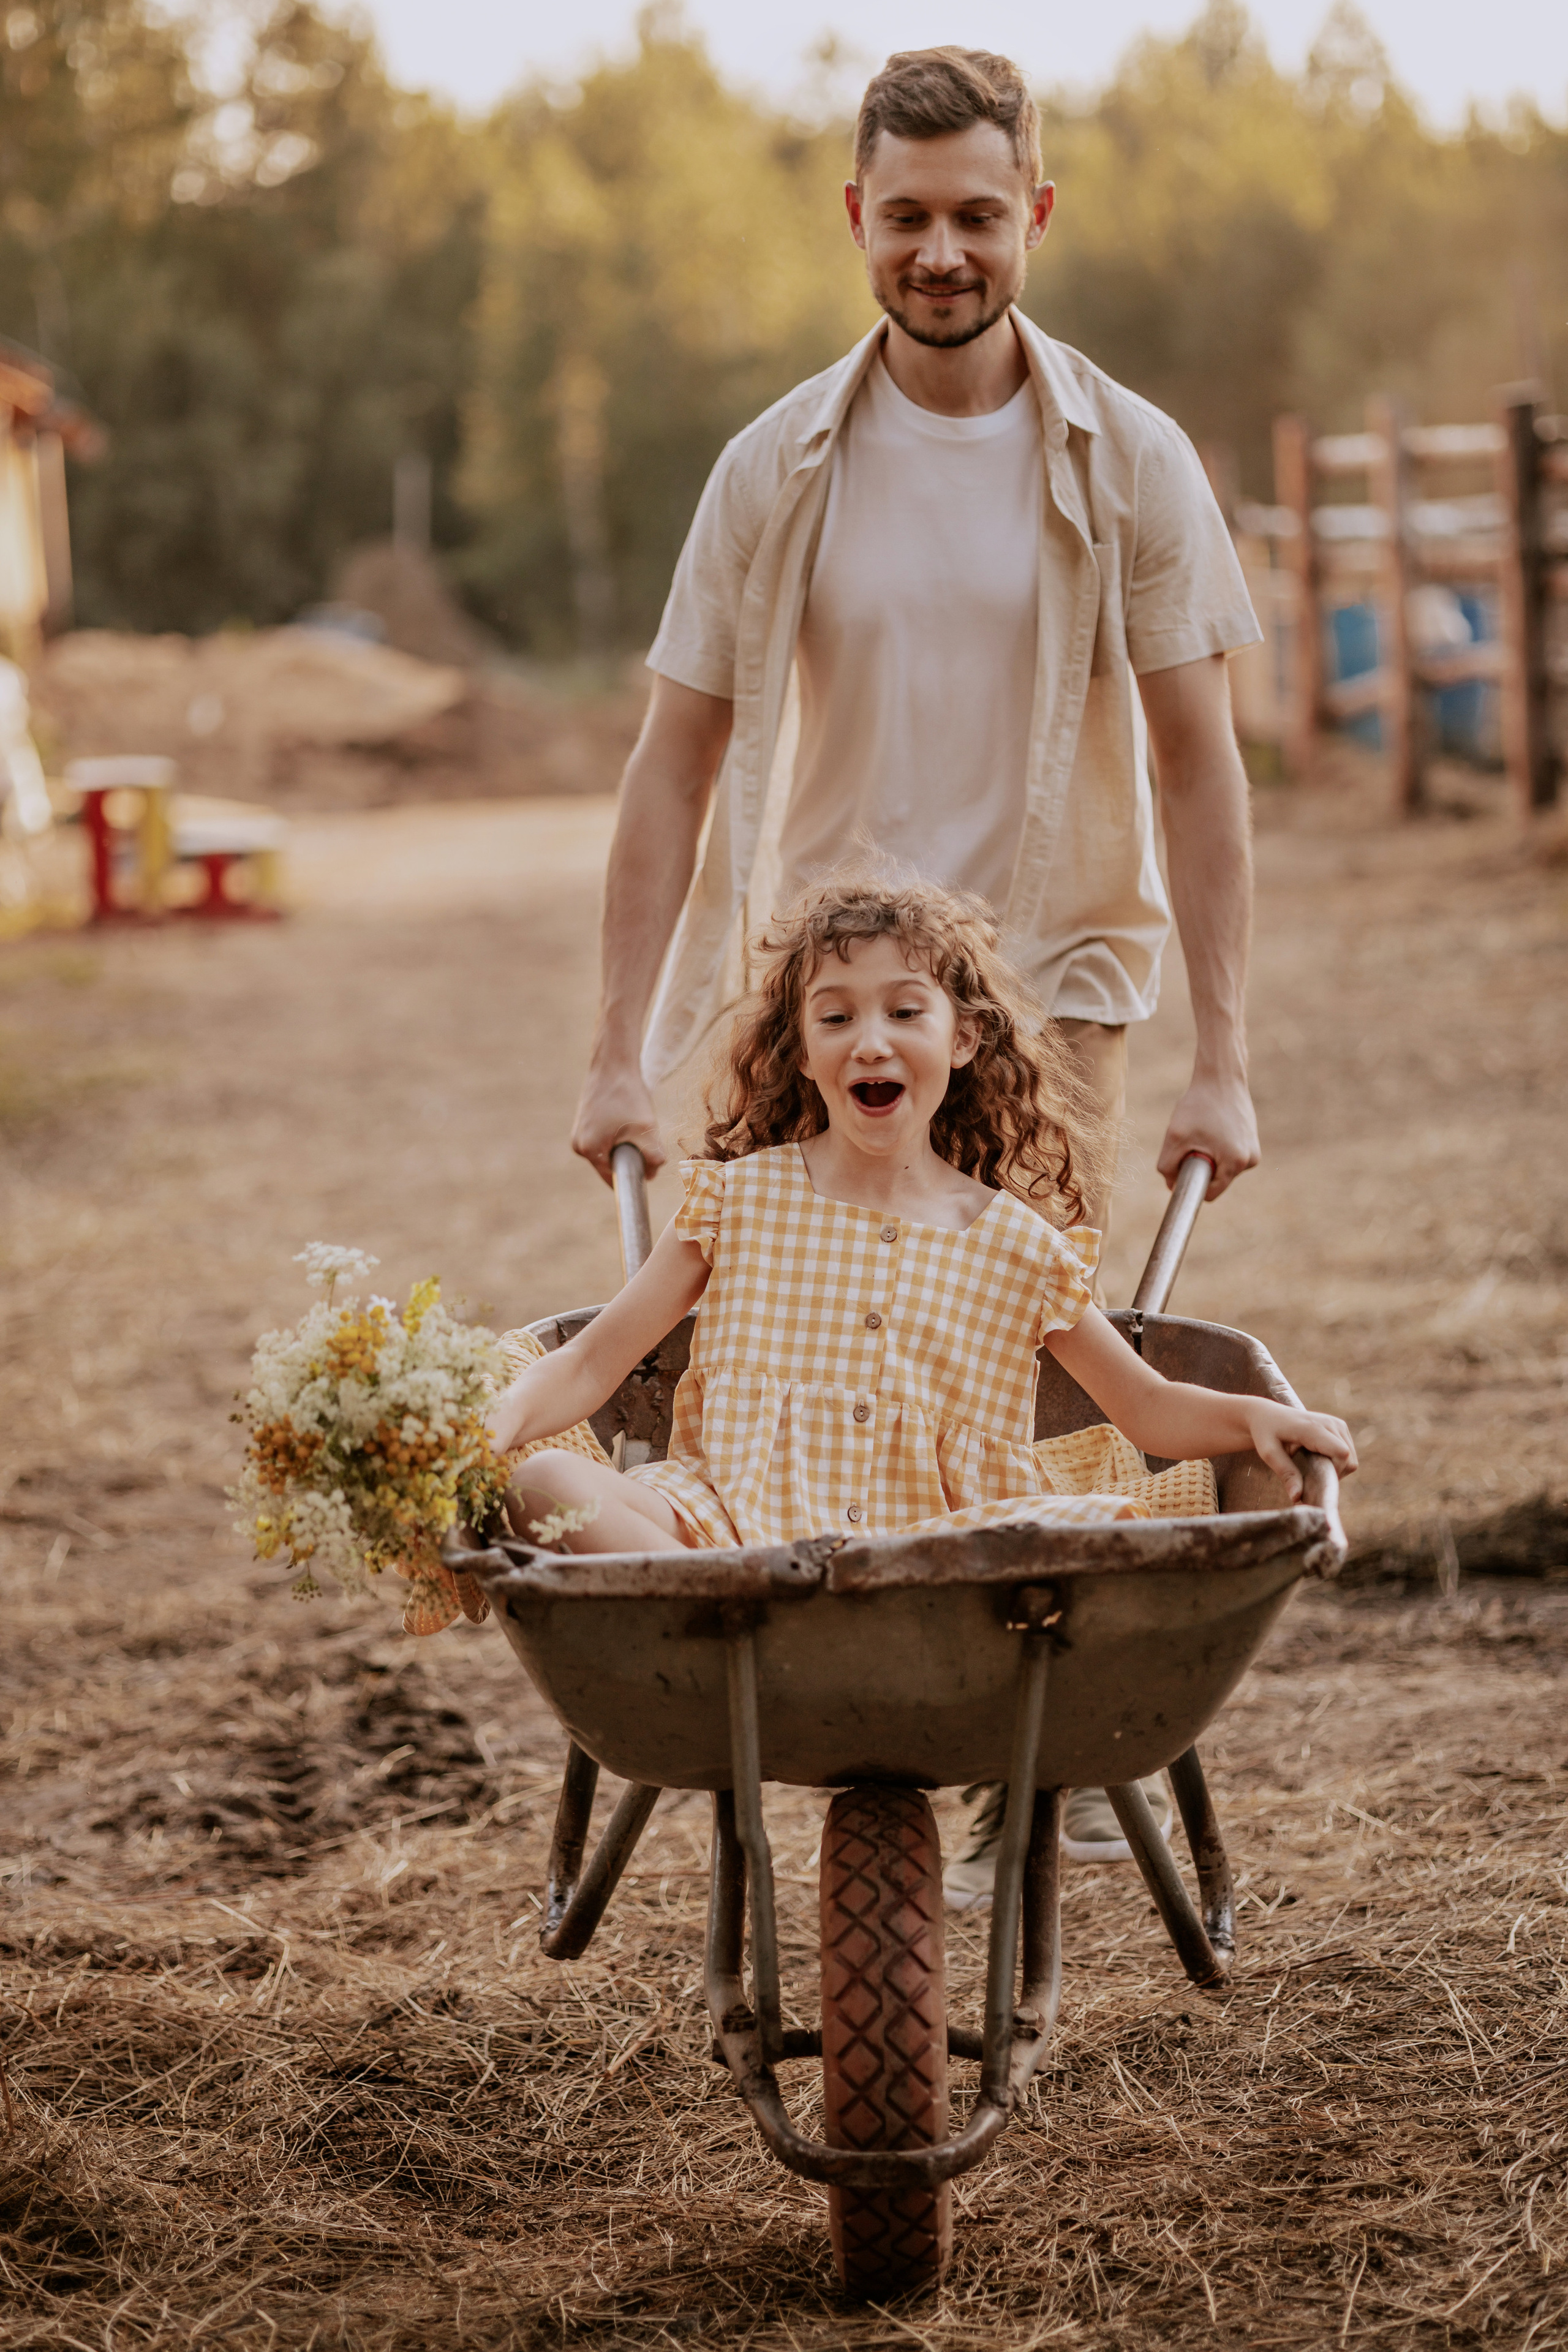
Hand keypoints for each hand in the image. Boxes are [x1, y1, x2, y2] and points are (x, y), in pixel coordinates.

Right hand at [570, 1052, 666, 1186]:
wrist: (614, 1064)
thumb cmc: (629, 1094)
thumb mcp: (647, 1129)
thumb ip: (654, 1157)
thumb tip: (651, 1175)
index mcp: (588, 1150)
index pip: (614, 1178)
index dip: (634, 1175)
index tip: (648, 1163)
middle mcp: (578, 1145)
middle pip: (611, 1165)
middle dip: (630, 1157)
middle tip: (644, 1136)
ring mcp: (578, 1133)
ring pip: (609, 1151)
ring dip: (625, 1145)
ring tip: (634, 1123)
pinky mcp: (583, 1123)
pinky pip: (604, 1139)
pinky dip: (618, 1134)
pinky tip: (626, 1117)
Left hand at [1157, 1070, 1258, 1198]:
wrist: (1222, 1077)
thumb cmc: (1198, 1105)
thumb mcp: (1175, 1136)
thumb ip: (1167, 1166)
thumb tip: (1172, 1187)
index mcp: (1236, 1162)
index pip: (1210, 1193)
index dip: (1192, 1186)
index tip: (1182, 1171)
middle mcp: (1250, 1160)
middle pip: (1216, 1180)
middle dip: (1201, 1167)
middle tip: (1192, 1141)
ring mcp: (1254, 1151)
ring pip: (1222, 1168)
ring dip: (1209, 1156)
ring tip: (1204, 1132)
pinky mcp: (1252, 1142)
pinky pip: (1228, 1156)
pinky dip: (1217, 1147)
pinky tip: (1214, 1127)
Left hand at [1244, 1400, 1356, 1501]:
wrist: (1267, 1414)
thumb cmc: (1265, 1432)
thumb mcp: (1268, 1453)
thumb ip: (1285, 1473)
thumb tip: (1297, 1497)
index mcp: (1313, 1428)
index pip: (1342, 1454)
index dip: (1333, 1473)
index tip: (1313, 1480)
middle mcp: (1330, 1423)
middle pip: (1349, 1460)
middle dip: (1333, 1474)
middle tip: (1310, 1476)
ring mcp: (1337, 1424)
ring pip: (1351, 1459)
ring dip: (1336, 1469)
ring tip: (1312, 1466)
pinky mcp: (1340, 1426)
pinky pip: (1349, 1453)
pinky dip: (1337, 1462)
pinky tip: (1318, 1459)